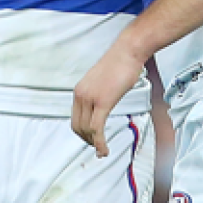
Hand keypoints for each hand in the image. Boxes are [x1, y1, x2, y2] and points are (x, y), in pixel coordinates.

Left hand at [72, 43, 144, 157]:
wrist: (128, 52)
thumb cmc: (120, 64)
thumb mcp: (102, 82)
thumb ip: (98, 94)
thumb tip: (101, 106)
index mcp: (79, 91)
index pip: (75, 119)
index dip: (82, 133)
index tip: (91, 140)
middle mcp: (81, 95)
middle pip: (78, 127)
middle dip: (87, 141)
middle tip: (98, 147)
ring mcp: (90, 98)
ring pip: (87, 130)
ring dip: (94, 144)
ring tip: (102, 151)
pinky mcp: (102, 102)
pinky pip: (97, 128)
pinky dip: (99, 142)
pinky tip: (104, 149)